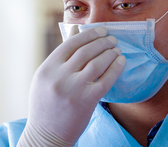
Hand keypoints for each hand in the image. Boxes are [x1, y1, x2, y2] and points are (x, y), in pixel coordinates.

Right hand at [18, 27, 125, 145]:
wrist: (46, 136)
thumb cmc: (47, 105)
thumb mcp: (45, 78)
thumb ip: (60, 57)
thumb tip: (75, 31)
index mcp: (47, 69)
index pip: (71, 44)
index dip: (89, 34)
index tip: (101, 31)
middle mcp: (59, 77)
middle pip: (86, 51)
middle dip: (102, 42)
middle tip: (112, 39)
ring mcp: (73, 89)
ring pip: (97, 62)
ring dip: (110, 52)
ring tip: (117, 49)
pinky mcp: (87, 101)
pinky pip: (106, 79)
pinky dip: (115, 68)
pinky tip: (121, 61)